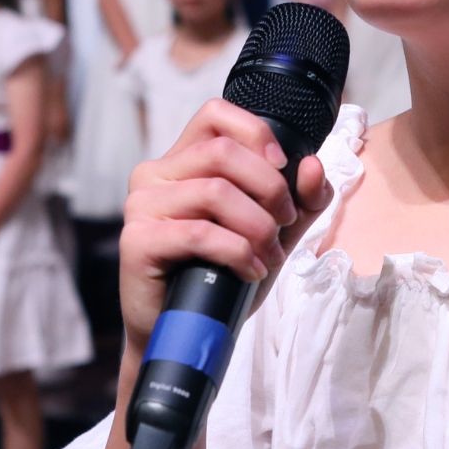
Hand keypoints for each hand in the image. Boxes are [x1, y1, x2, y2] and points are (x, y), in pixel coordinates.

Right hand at [116, 99, 331, 350]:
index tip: (282, 167)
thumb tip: (311, 166)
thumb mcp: (272, 233)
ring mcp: (141, 206)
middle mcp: (154, 174)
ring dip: (257, 226)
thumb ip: (299, 200)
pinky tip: (250, 270)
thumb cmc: (222, 278)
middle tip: (285, 223)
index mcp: (181, 162)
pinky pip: (199, 232)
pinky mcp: (137, 240)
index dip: (255, 132)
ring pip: (214, 191)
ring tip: (269, 256)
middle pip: (222, 152)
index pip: (214, 114)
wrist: (186, 333)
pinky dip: (236, 252)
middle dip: (269, 188)